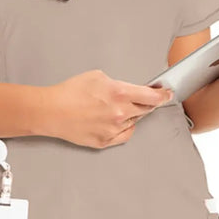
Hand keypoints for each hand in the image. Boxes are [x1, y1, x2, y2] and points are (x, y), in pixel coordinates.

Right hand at [41, 69, 172, 147]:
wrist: (51, 111)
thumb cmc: (70, 92)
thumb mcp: (97, 76)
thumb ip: (118, 83)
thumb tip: (130, 90)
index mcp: (120, 93)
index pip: (152, 96)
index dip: (162, 95)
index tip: (167, 94)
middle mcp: (120, 113)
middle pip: (144, 109)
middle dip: (143, 103)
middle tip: (133, 99)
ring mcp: (114, 129)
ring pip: (133, 122)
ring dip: (129, 115)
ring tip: (110, 109)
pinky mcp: (105, 141)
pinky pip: (124, 135)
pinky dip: (123, 128)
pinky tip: (112, 122)